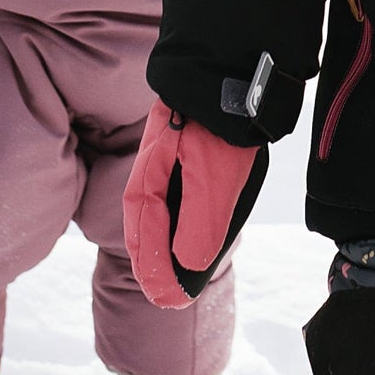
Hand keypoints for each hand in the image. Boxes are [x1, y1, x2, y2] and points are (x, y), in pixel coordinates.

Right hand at [124, 99, 265, 308]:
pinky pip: (173, 193)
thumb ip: (199, 225)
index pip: (145, 242)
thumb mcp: (213, 181)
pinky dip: (178, 216)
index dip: (157, 275)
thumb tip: (188, 266)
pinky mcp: (183, 151)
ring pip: (158, 212)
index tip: (170, 302)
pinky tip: (195, 221)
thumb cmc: (216, 127)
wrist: (228, 71)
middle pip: (146, 229)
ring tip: (180, 269)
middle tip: (171, 295)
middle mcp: (149, 176)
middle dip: (156, 262)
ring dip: (166, 241)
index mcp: (146, 187)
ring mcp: (164, 163)